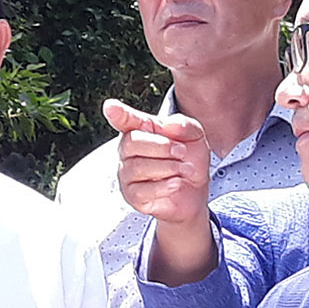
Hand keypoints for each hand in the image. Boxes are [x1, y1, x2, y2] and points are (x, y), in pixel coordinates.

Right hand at [106, 98, 217, 284]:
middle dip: (165, 148)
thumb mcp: (195, 141)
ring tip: (181, 175)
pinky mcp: (133, 199)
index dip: (120, 115)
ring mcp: (126, 177)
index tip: (112, 108)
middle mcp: (128, 154)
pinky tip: (174, 190)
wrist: (194, 199)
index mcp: (141, 135)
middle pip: (135, 144)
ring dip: (169, 170)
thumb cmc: (191, 165)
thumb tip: (167, 125)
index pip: (126, 122)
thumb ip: (183, 127)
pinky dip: (168, 189)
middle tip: (183, 156)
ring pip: (141, 167)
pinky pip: (148, 190)